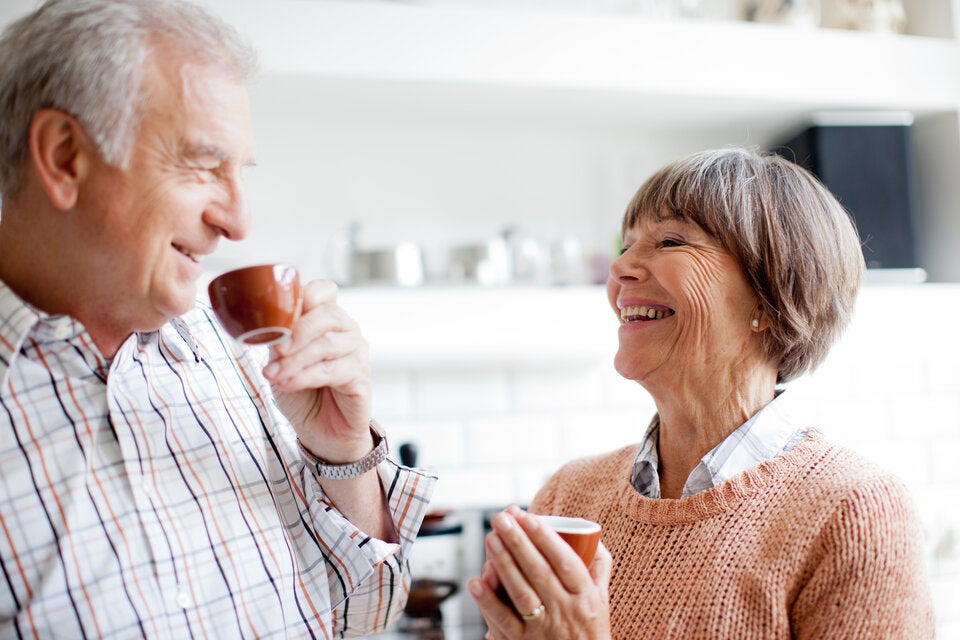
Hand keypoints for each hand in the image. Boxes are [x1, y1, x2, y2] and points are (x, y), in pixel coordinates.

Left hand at [263, 279, 371, 459]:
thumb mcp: (282, 359)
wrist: (318, 430)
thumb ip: (278, 338)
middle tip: (276, 349)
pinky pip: (333, 371)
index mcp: (329, 319)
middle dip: (297, 332)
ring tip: (273, 374)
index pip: (324, 291)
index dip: (304, 296)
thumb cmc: (302, 390)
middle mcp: (348, 331)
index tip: (278, 316)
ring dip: (295, 360)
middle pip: (328, 315)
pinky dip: (305, 377)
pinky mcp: (360, 379)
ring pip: (328, 345)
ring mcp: (358, 354)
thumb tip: (264, 323)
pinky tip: (288, 384)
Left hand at [469, 506, 612, 639]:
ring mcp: (542, 629)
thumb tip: (593, 535)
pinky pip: (503, 621)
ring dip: (504, 564)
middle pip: (539, 573)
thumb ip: (598, 568)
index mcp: (585, 597)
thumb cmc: (589, 631)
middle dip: (518, 542)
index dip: (546, 538)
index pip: (566, 562)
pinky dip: (488, 602)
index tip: (528, 517)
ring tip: (491, 539)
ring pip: (521, 593)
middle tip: (501, 519)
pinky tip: (476, 582)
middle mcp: (565, 612)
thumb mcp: (602, 600)